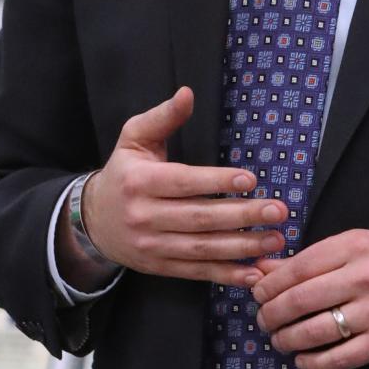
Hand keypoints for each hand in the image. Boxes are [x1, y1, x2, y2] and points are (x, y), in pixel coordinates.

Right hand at [62, 86, 287, 286]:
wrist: (92, 221)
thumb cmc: (123, 173)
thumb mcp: (134, 138)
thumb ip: (162, 117)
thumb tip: (187, 93)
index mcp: (140, 182)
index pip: (183, 182)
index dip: (216, 181)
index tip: (250, 179)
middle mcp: (144, 216)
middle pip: (199, 218)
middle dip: (242, 216)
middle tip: (277, 211)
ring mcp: (152, 246)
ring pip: (202, 248)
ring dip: (242, 247)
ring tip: (276, 239)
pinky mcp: (160, 267)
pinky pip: (197, 272)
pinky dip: (227, 275)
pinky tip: (254, 273)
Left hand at [250, 230, 368, 368]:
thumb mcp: (358, 245)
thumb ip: (312, 258)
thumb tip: (263, 270)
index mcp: (354, 247)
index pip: (297, 268)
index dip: (269, 285)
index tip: (258, 294)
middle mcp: (363, 278)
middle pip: (299, 300)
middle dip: (270, 314)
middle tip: (263, 320)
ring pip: (314, 332)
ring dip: (286, 339)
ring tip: (280, 340)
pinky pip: (339, 359)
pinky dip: (314, 363)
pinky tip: (303, 360)